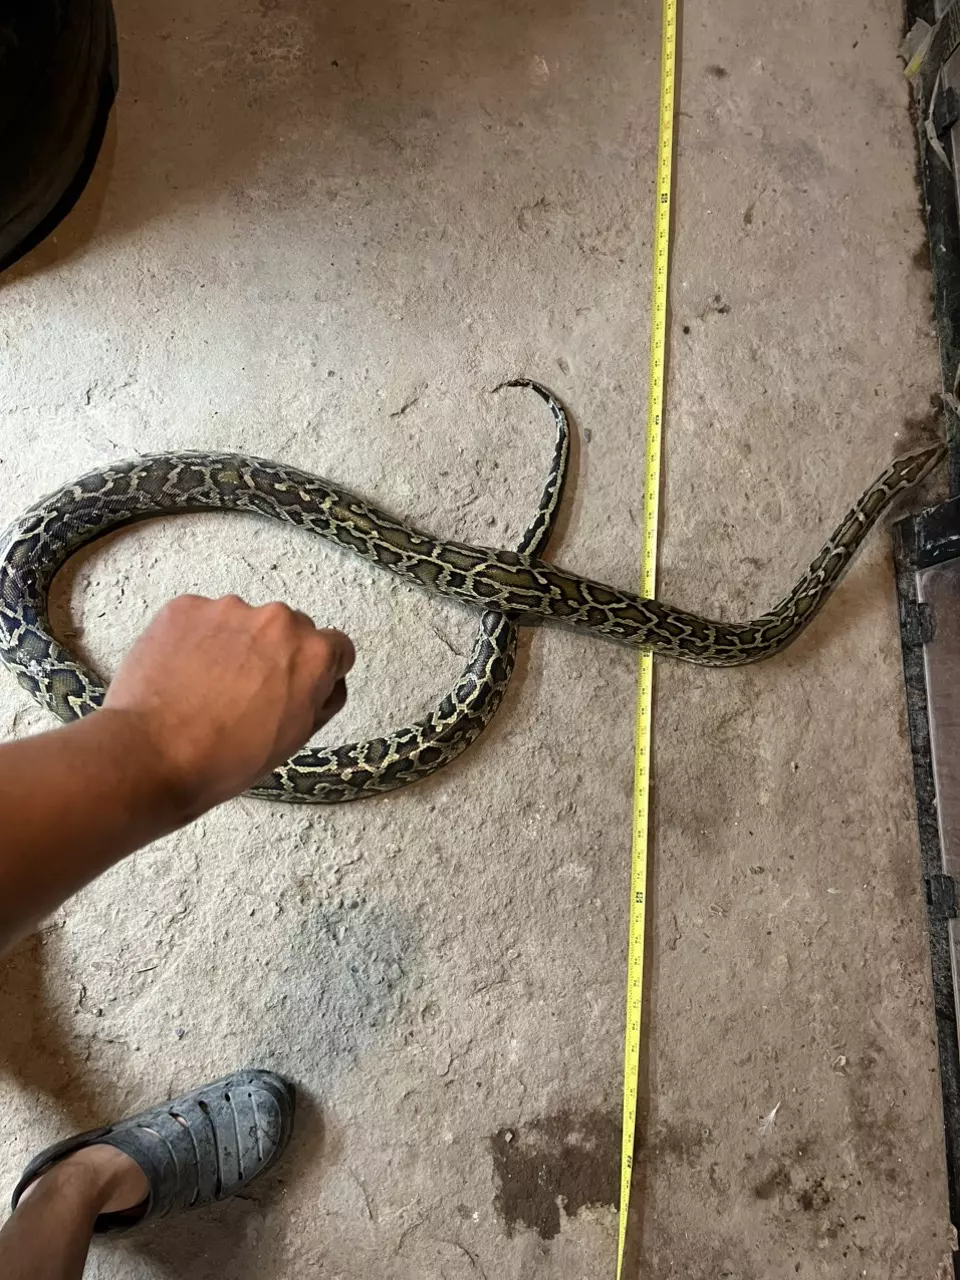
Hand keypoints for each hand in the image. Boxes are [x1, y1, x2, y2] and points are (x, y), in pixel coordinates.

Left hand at [103, 595, 354, 813]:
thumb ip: (322, 697)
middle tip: (248, 692)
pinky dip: (196, 640)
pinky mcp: (185, 608)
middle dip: (274, 654)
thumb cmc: (225, 758)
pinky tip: (184, 675)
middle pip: (289, 630)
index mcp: (313, 653)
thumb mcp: (296, 738)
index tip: (299, 686)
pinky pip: (202, 618)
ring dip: (234, 645)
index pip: (336, 647)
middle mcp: (278, 620)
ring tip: (208, 687)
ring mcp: (229, 609)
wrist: (153, 754)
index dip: (319, 672)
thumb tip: (326, 680)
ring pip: (243, 622)